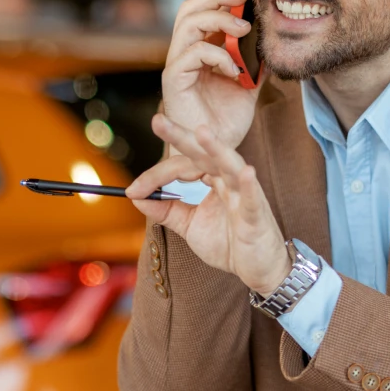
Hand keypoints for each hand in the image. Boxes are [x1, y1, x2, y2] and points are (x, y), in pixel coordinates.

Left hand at [126, 113, 291, 295]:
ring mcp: (245, 195)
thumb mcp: (189, 226)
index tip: (131, 190)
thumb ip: (166, 210)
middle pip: (204, 153)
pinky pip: (252, 197)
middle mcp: (229, 181)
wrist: (258, 269)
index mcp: (214, 179)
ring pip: (231, 165)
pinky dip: (249, 184)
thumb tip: (136, 196)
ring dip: (217, 149)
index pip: (183, 165)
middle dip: (182, 137)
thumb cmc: (229, 244)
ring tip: (202, 132)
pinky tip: (246, 171)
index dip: (156, 174)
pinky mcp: (257, 214)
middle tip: (158, 121)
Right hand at [162, 0, 264, 152]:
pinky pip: (192, 53)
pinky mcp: (174, 80)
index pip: (203, 11)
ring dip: (218, 20)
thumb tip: (272, 41)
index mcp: (200, 51)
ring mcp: (178, 66)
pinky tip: (234, 70)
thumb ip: (255, 63)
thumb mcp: (249, 85)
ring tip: (243, 29)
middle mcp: (184, 54)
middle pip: (189, 9)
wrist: (217, 152)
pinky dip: (217, 55)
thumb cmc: (227, 121)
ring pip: (188, 24)